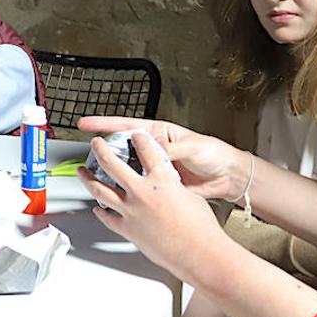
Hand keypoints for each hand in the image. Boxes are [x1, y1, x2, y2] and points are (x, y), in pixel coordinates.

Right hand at [77, 115, 251, 202]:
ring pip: (127, 168)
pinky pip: (137, 186)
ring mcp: (154, 169)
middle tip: (91, 152)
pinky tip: (118, 192)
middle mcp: (154, 150)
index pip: (127, 126)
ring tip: (100, 174)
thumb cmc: (215, 155)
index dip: (105, 124)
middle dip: (104, 149)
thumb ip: (170, 149)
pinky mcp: (158, 186)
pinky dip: (127, 189)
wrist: (229, 178)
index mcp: (159, 134)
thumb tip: (154, 151)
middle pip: (122, 147)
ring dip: (113, 171)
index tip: (87, 124)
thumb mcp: (192, 147)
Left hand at [79, 131, 232, 285]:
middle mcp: (142, 192)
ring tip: (82, 171)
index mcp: (161, 179)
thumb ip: (172, 185)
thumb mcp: (189, 195)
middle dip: (100, 148)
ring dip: (87, 177)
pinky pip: (107, 218)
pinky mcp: (128, 229)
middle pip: (111, 162)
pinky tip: (98, 208)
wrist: (199, 254)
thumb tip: (166, 184)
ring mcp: (131, 211)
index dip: (139, 138)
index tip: (135, 135)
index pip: (146, 149)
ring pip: (99, 189)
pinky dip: (101, 212)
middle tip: (96, 143)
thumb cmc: (201, 229)